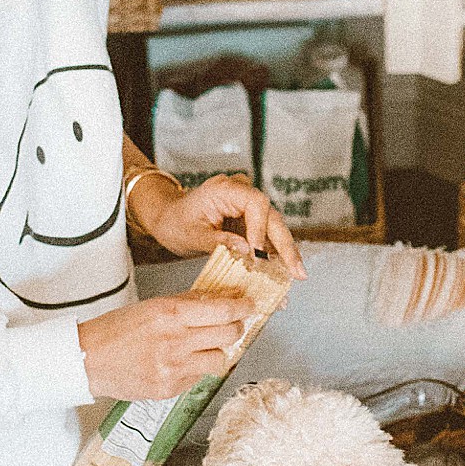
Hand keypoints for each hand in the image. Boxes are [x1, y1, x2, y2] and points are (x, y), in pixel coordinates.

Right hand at [78, 293, 250, 400]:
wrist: (88, 359)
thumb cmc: (116, 330)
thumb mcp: (152, 306)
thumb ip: (186, 303)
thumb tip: (218, 298)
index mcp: (170, 314)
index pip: (223, 311)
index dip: (242, 307)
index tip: (249, 305)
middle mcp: (175, 341)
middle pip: (229, 334)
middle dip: (236, 327)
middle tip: (234, 324)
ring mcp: (173, 368)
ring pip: (219, 359)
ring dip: (216, 350)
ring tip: (203, 346)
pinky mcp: (169, 388)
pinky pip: (198, 377)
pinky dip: (196, 368)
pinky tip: (180, 362)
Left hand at [141, 175, 305, 279]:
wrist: (167, 218)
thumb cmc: (175, 222)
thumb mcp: (192, 235)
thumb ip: (219, 242)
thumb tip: (247, 251)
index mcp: (226, 189)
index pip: (256, 204)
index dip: (261, 230)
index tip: (259, 256)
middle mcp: (242, 193)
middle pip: (272, 217)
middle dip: (286, 246)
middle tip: (297, 272)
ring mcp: (247, 206)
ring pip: (273, 228)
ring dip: (284, 252)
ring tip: (296, 276)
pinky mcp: (249, 220)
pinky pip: (265, 236)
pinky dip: (273, 254)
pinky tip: (283, 273)